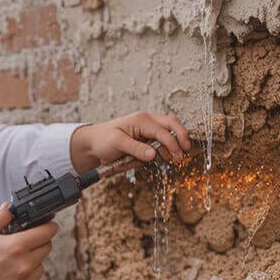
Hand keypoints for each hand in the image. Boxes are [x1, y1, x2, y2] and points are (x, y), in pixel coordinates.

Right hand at [0, 203, 57, 279]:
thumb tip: (10, 208)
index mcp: (16, 246)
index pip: (47, 232)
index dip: (49, 226)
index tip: (49, 226)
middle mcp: (24, 264)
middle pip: (47, 248)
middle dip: (39, 242)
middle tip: (25, 242)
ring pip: (41, 266)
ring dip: (34, 261)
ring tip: (15, 260)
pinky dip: (29, 277)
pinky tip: (13, 274)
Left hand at [69, 112, 191, 172]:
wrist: (94, 143)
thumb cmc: (103, 140)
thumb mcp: (117, 143)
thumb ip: (135, 149)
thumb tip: (153, 154)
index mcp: (141, 120)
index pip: (163, 131)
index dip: (172, 144)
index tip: (176, 157)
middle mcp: (147, 121)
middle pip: (172, 123)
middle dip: (182, 136)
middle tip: (185, 152)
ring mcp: (148, 128)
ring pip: (170, 129)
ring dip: (176, 142)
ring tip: (175, 159)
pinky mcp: (147, 137)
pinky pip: (163, 138)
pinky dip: (168, 146)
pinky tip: (166, 157)